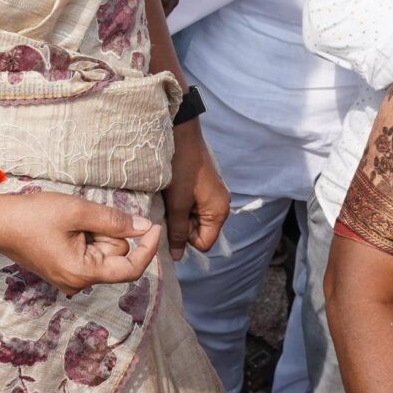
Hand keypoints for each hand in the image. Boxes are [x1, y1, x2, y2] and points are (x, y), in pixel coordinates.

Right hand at [0, 186, 161, 293]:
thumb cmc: (33, 216)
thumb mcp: (77, 211)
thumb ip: (114, 221)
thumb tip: (144, 228)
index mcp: (82, 273)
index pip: (131, 269)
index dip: (148, 248)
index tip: (154, 226)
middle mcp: (78, 283)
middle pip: (115, 257)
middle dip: (108, 233)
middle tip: (81, 218)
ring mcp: (69, 279)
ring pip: (102, 253)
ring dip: (95, 233)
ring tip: (69, 221)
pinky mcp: (63, 270)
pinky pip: (88, 254)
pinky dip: (86, 237)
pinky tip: (66, 227)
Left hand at [164, 123, 227, 258]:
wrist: (181, 135)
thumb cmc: (180, 169)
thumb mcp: (177, 204)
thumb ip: (177, 232)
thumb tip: (178, 257)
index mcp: (219, 211)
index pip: (204, 243)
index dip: (186, 238)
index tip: (174, 220)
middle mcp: (221, 205)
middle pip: (200, 231)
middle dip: (182, 224)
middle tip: (170, 206)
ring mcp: (213, 195)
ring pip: (193, 218)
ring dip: (180, 212)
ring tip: (171, 197)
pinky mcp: (204, 186)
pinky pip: (193, 204)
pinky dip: (181, 202)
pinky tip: (173, 190)